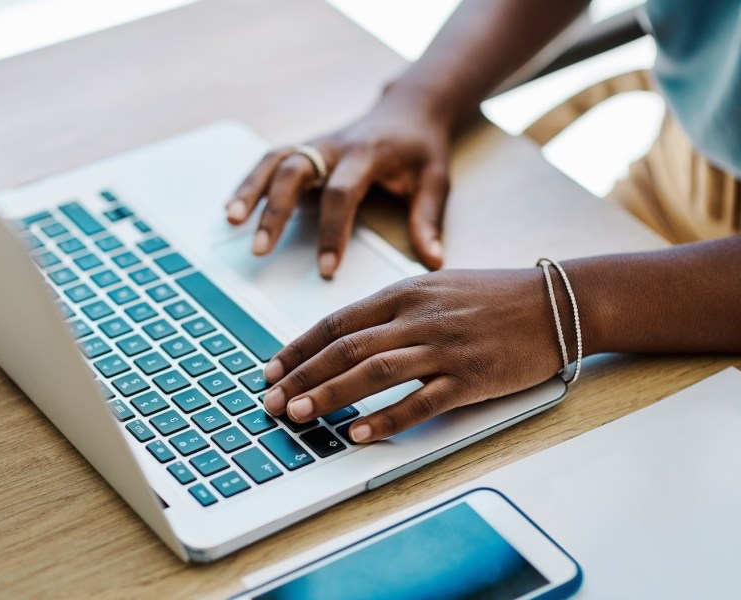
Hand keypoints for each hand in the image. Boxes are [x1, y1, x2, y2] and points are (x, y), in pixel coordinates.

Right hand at [225, 96, 452, 277]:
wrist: (409, 109)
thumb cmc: (421, 148)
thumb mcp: (435, 179)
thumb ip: (429, 219)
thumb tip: (432, 262)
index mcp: (367, 154)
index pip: (341, 193)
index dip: (331, 232)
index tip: (325, 270)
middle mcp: (334, 146)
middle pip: (295, 172)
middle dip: (275, 211)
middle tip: (259, 250)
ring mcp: (316, 143)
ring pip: (274, 161)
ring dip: (250, 190)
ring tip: (231, 221)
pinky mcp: (306, 147)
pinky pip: (271, 160)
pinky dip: (250, 181)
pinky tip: (232, 207)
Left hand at [261, 269, 562, 442]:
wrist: (557, 302)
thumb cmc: (495, 295)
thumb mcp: (437, 285)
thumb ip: (394, 307)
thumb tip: (349, 335)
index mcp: (405, 292)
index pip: (337, 322)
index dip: (299, 347)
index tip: (271, 368)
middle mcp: (418, 317)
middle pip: (345, 348)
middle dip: (301, 376)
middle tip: (270, 401)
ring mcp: (444, 348)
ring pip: (373, 373)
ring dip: (330, 395)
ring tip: (298, 416)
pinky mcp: (471, 378)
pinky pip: (420, 402)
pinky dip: (386, 419)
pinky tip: (358, 433)